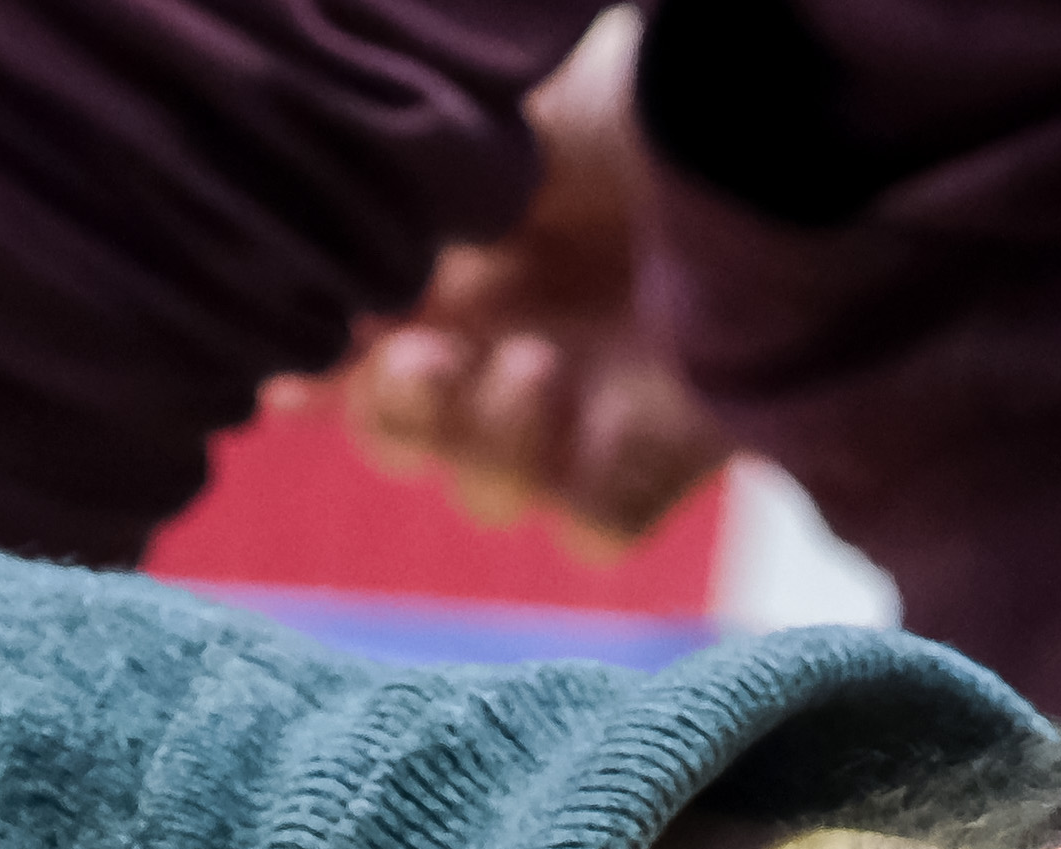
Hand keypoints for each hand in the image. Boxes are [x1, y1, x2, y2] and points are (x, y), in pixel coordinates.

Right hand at [291, 9, 725, 556]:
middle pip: (404, 439)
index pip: (358, 351)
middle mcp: (516, 341)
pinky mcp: (671, 452)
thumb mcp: (495, 134)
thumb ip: (403, 204)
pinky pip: (597, 531)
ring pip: (485, 493)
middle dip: (396, 412)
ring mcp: (592, 407)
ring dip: (485, 442)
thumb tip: (329, 281)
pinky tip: (593, 418)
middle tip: (427, 356)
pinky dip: (577, 491)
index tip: (296, 374)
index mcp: (465, 264)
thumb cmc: (631, 106)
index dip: (318, 374)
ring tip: (535, 365)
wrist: (765, 134)